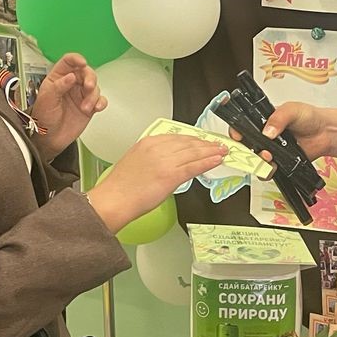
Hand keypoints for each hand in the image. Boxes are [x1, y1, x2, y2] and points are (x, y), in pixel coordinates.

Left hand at [31, 53, 104, 158]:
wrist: (49, 138)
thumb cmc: (43, 118)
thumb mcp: (47, 99)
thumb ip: (59, 86)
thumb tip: (71, 76)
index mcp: (58, 78)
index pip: (68, 62)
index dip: (76, 59)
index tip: (82, 62)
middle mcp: (71, 84)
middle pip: (86, 72)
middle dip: (90, 78)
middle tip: (88, 87)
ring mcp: (81, 95)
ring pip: (95, 87)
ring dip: (93, 96)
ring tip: (85, 107)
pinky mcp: (89, 107)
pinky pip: (100, 100)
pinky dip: (101, 102)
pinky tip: (96, 107)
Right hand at [87, 135, 226, 233]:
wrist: (114, 199)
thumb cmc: (121, 187)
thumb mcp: (135, 161)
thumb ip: (153, 157)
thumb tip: (169, 162)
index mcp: (147, 143)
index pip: (177, 137)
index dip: (192, 139)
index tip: (201, 141)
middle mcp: (158, 148)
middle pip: (188, 143)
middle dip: (205, 144)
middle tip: (216, 144)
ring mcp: (166, 161)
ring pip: (194, 153)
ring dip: (211, 151)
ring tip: (222, 151)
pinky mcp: (171, 175)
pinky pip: (194, 166)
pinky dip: (208, 162)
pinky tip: (216, 161)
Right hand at [229, 100, 331, 161]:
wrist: (325, 133)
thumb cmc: (309, 117)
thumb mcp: (292, 110)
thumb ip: (278, 118)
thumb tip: (267, 131)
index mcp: (262, 120)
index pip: (242, 126)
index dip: (236, 132)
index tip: (238, 136)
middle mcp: (263, 136)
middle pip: (245, 146)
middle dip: (246, 150)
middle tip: (257, 149)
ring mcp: (270, 151)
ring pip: (254, 160)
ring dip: (258, 161)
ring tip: (269, 157)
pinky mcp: (278, 163)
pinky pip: (266, 171)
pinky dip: (267, 171)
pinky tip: (275, 166)